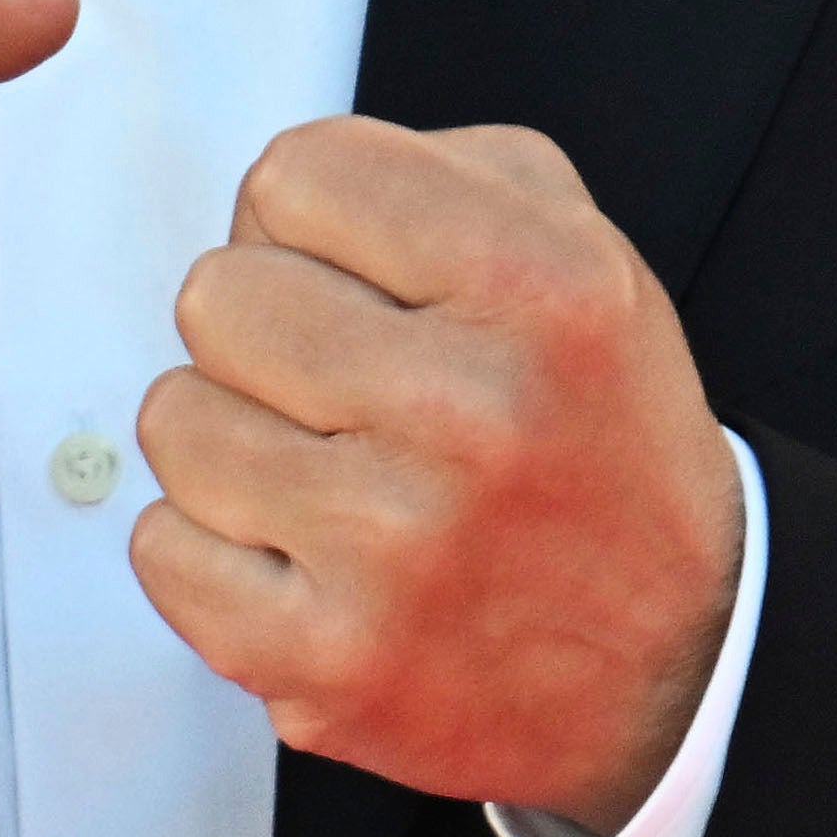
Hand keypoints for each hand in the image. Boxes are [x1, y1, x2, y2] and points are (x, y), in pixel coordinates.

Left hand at [132, 119, 742, 834]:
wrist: (676, 662)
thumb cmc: (589, 434)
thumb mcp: (581, 254)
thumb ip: (436, 170)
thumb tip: (277, 199)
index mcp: (542, 288)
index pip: (294, 176)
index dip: (311, 225)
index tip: (362, 281)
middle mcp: (472, 413)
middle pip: (216, 293)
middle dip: (267, 330)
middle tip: (345, 388)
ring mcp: (394, 550)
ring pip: (175, 418)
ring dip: (236, 440)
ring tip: (331, 475)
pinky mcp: (327, 665)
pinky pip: (160, 549)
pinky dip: (214, 551)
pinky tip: (307, 558)